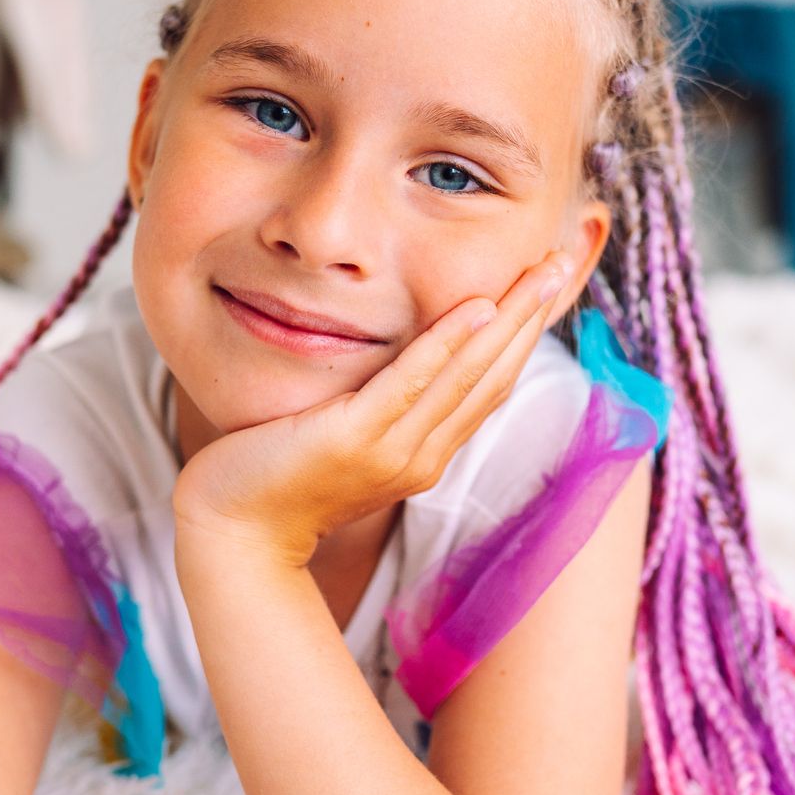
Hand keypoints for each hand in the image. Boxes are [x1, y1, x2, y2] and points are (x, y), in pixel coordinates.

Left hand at [171, 248, 574, 566]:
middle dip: (531, 316)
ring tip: (540, 271)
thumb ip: (378, 406)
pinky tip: (476, 307)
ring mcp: (391, 452)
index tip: (544, 285)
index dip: (523, 335)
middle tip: (561, 259)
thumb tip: (397, 363)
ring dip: (509, 320)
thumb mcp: (342, 437)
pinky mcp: (354, 441)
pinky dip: (447, 344)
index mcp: (424, 455)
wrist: (233, 535)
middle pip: (494, 376)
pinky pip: (410, 384)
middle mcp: (421, 456)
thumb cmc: (274, 478)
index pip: (490, 386)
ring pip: (467, 376)